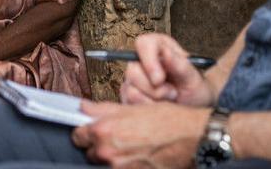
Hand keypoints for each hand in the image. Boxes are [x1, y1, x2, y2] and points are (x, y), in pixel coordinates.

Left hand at [72, 100, 208, 167]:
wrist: (192, 138)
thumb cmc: (166, 120)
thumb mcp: (132, 107)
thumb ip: (102, 109)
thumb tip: (82, 107)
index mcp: (104, 131)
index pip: (77, 136)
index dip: (84, 131)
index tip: (90, 130)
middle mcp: (108, 153)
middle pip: (90, 152)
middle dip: (98, 145)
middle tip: (115, 137)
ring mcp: (120, 168)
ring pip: (104, 164)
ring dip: (111, 157)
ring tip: (130, 147)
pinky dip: (125, 165)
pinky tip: (137, 156)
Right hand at [120, 34, 214, 106]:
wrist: (195, 108)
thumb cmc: (195, 88)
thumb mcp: (193, 78)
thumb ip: (180, 65)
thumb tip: (166, 53)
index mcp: (159, 47)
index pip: (143, 44)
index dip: (149, 61)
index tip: (160, 79)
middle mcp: (143, 60)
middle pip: (133, 71)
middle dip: (154, 89)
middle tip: (173, 93)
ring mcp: (134, 78)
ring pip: (131, 90)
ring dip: (152, 100)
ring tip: (168, 99)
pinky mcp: (130, 94)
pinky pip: (130, 103)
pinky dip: (147, 108)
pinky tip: (159, 106)